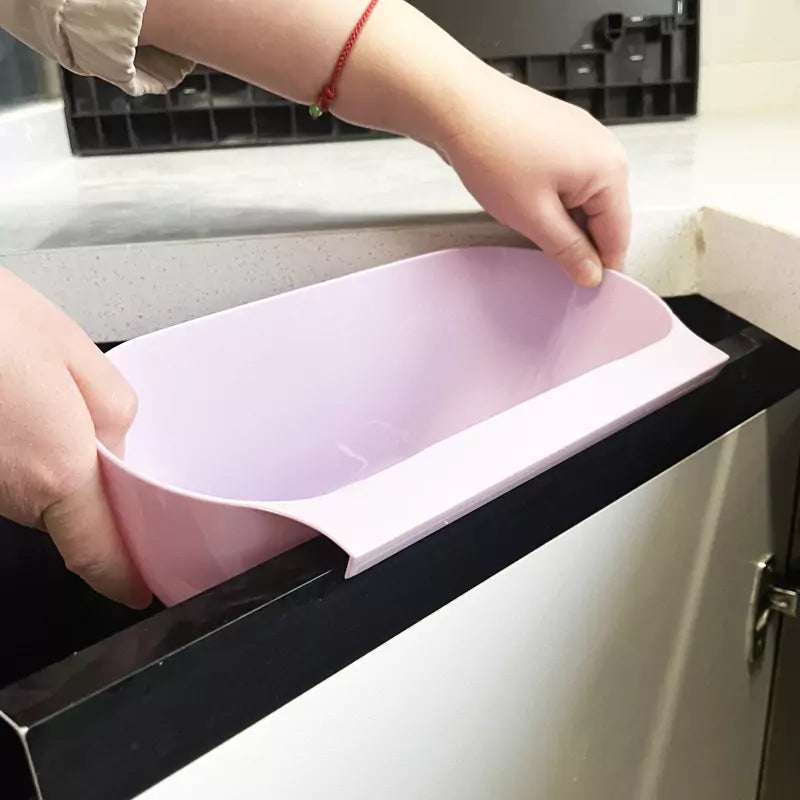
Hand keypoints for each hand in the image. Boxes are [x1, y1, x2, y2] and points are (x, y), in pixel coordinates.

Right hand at [0, 269, 150, 607]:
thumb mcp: (72, 350)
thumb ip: (110, 407)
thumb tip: (115, 441)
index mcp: (57, 468)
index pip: (98, 549)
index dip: (122, 575)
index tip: (136, 588)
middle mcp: (9, 491)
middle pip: (66, 509)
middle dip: (86, 480)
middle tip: (89, 428)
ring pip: (28, 489)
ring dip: (43, 456)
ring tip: (34, 397)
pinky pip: (0, 470)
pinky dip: (11, 446)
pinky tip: (7, 400)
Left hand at [438, 71, 630, 287]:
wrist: (458, 105)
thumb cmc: (494, 149)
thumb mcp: (535, 217)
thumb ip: (568, 251)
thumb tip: (591, 274)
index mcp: (610, 170)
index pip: (619, 235)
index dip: (601, 267)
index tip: (583, 289)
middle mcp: (604, 150)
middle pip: (603, 216)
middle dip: (578, 242)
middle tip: (548, 263)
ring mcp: (582, 139)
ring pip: (582, 200)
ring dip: (561, 221)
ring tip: (529, 226)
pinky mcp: (559, 136)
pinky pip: (566, 181)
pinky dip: (552, 200)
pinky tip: (527, 205)